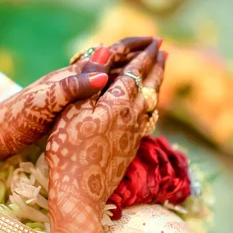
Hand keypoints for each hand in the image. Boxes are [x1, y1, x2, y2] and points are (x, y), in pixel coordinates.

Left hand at [0, 37, 152, 178]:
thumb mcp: (45, 103)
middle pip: (108, 63)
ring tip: (145, 74)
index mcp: (69, 75)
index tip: (155, 41)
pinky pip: (97, 95)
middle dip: (133, 57)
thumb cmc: (17, 119)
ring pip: (103, 79)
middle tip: (159, 54)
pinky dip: (113, 92)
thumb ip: (73, 87)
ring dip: (125, 73)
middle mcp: (70, 81)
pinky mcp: (63, 109)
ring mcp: (66, 95)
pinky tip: (116, 101)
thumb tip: (104, 72)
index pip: (107, 54)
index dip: (131, 46)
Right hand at [46, 39, 166, 232]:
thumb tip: (106, 48)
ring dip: (157, 84)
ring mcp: (134, 133)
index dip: (145, 55)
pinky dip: (151, 105)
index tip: (156, 41)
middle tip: (164, 51)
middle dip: (157, 66)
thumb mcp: (74, 110)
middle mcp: (132, 116)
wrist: (80, 191)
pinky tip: (148, 108)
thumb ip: (92, 79)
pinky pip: (147, 119)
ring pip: (152, 102)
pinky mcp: (131, 147)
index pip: (136, 72)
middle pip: (150, 86)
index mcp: (118, 103)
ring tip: (159, 74)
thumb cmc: (69, 149)